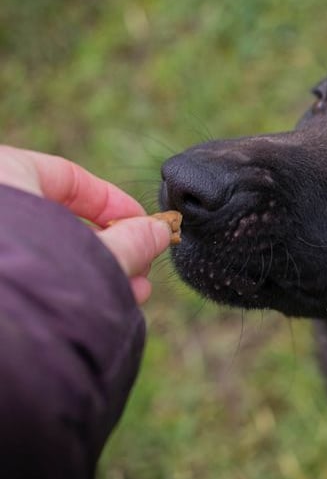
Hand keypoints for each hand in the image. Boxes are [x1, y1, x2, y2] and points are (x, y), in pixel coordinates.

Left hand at [0, 145, 171, 303]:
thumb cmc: (29, 282)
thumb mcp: (96, 257)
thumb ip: (132, 241)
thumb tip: (159, 232)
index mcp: (1, 173)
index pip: (67, 177)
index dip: (115, 204)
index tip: (145, 228)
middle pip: (55, 218)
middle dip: (107, 247)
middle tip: (139, 273)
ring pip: (39, 250)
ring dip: (88, 270)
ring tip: (126, 297)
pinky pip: (20, 270)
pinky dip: (55, 283)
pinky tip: (90, 306)